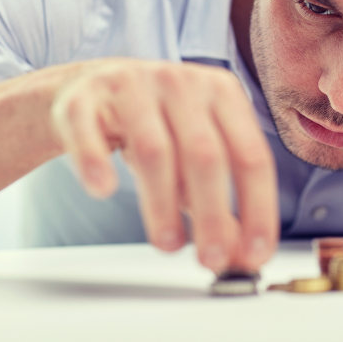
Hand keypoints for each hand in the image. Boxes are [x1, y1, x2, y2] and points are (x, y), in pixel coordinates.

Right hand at [50, 58, 277, 272]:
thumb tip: (240, 253)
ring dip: (162, 205)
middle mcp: (181, 82)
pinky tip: (104, 190)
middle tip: (211, 260)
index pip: (252, 155)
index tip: (255, 254)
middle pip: (205, 155)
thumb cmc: (157, 125)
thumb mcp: (195, 153)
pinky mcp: (84, 97)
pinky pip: (89, 132)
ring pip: (154, 150)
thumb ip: (220, 199)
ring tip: (168, 245)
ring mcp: (132, 85)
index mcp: (222, 92)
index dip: (258, 209)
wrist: (90, 87)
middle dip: (212, 214)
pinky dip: (95, 163)